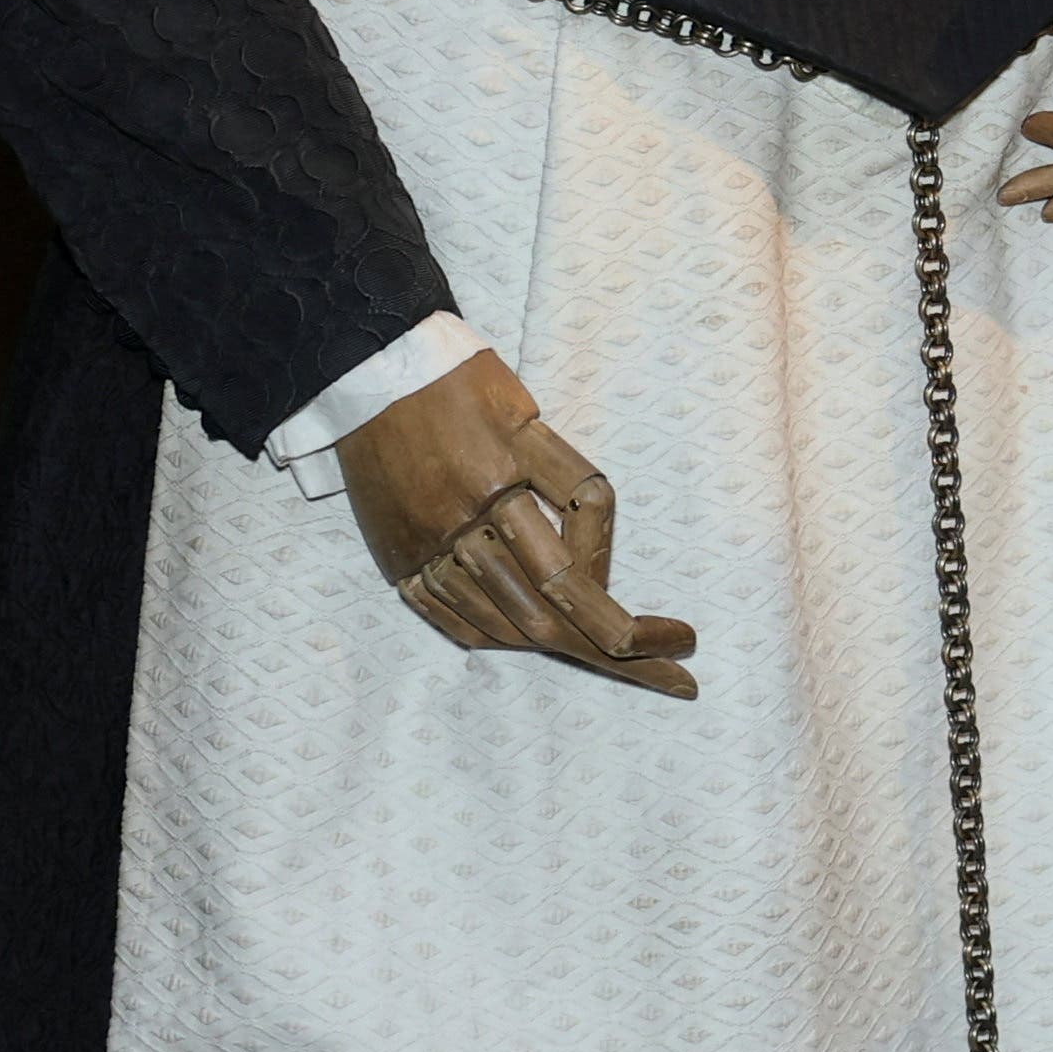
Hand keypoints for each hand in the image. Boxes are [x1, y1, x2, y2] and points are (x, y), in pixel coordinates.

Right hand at [337, 348, 698, 695]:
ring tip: (614, 656)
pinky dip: (497, 636)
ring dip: (562, 646)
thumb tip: (592, 568)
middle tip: (674, 678)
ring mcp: (424, 548)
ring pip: (500, 624)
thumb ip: (571, 491)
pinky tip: (533, 639)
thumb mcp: (532, 417)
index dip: (630, 620)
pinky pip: (450, 618)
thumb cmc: (465, 384)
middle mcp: (461, 523)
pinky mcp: (398, 560)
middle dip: (615, 654)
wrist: (369, 372)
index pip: (574, 575)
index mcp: (502, 483)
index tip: (682, 637)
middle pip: (544, 613)